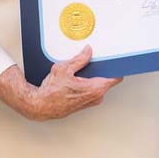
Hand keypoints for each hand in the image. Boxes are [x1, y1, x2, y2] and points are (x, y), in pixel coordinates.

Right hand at [0, 46, 121, 120]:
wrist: (40, 105)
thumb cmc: (51, 92)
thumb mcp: (65, 68)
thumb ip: (80, 59)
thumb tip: (88, 52)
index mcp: (95, 88)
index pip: (115, 77)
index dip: (116, 68)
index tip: (118, 61)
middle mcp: (95, 97)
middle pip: (106, 79)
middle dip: (100, 70)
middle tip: (92, 61)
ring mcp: (90, 101)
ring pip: (97, 84)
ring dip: (91, 77)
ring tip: (79, 71)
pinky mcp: (84, 103)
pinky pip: (91, 90)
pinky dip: (86, 83)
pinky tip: (75, 79)